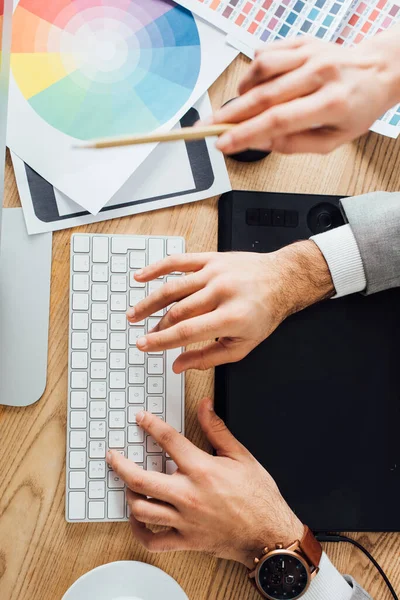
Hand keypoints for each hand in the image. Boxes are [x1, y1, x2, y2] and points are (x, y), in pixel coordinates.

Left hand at [106, 398, 303, 567]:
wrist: (269, 534)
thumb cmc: (258, 496)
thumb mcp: (241, 456)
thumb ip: (218, 429)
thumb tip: (205, 406)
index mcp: (202, 470)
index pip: (168, 441)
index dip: (150, 425)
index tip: (140, 418)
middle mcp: (188, 495)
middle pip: (141, 479)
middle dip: (120, 464)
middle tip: (112, 455)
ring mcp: (184, 520)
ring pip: (142, 509)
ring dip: (129, 495)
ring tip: (127, 485)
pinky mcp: (186, 540)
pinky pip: (153, 540)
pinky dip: (139, 531)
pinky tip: (137, 519)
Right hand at [127, 241, 333, 371]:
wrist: (282, 279)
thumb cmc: (263, 314)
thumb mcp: (243, 345)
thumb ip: (208, 358)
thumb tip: (178, 366)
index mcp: (232, 316)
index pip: (187, 332)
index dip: (161, 341)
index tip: (144, 345)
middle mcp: (222, 292)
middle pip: (178, 311)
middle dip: (156, 326)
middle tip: (142, 335)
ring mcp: (215, 272)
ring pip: (173, 287)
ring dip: (149, 302)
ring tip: (134, 313)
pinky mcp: (211, 259)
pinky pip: (178, 262)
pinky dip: (156, 268)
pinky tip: (141, 277)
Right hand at [209, 30, 399, 154]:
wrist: (377, 71)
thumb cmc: (356, 108)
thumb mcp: (332, 141)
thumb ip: (294, 145)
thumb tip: (260, 143)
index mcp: (331, 103)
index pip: (277, 120)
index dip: (245, 134)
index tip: (223, 144)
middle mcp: (320, 73)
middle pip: (263, 96)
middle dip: (229, 116)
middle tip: (206, 128)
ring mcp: (311, 53)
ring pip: (261, 70)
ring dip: (241, 92)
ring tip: (239, 108)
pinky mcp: (302, 41)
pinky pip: (266, 53)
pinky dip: (252, 73)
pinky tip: (255, 87)